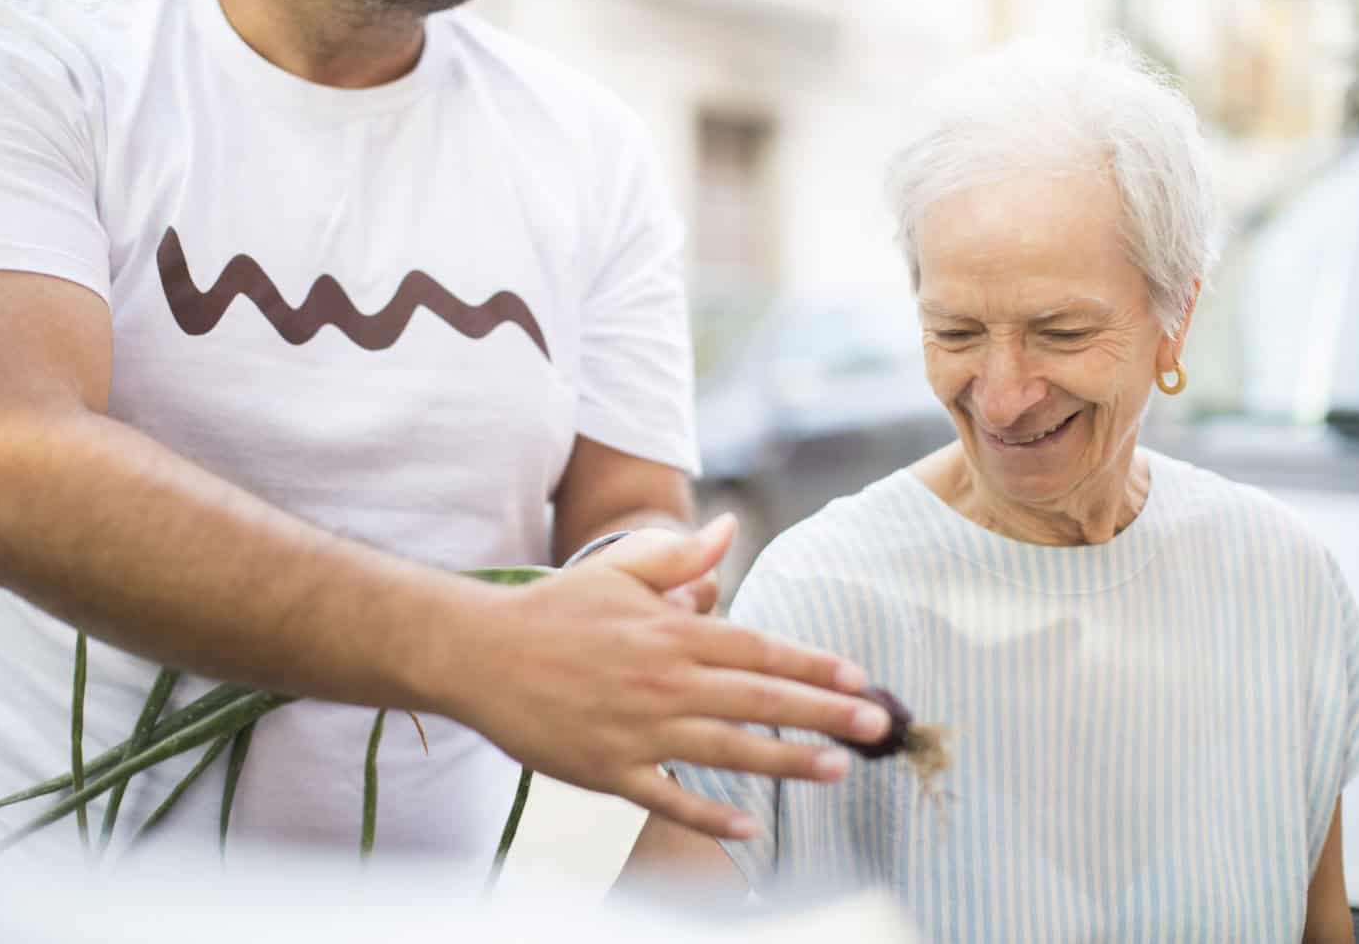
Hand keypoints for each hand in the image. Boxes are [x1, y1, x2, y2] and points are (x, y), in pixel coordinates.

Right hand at [442, 516, 892, 839]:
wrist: (480, 652)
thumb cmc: (555, 609)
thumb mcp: (618, 570)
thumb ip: (680, 556)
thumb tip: (730, 529)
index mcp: (670, 631)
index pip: (759, 649)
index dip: (813, 665)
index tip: (858, 678)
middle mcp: (663, 681)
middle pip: (759, 699)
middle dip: (825, 712)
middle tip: (878, 726)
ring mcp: (637, 730)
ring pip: (727, 750)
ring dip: (787, 761)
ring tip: (839, 768)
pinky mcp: (606, 770)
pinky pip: (667, 799)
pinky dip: (708, 815)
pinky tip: (750, 828)